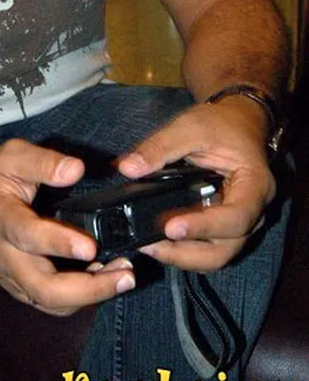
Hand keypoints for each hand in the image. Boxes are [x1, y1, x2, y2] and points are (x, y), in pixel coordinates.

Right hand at [0, 138, 135, 315]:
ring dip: (90, 296)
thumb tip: (77, 170)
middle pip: (43, 289)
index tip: (91, 245)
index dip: (59, 243)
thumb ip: (44, 162)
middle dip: (89, 290)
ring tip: (122, 276)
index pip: (27, 236)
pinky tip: (102, 278)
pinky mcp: (19, 287)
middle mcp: (5, 255)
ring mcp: (11, 276)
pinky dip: (79, 298)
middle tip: (125, 276)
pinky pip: (50, 303)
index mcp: (0, 218)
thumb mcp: (12, 156)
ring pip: (50, 303)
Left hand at [117, 97, 274, 270]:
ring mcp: (240, 224)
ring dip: (182, 256)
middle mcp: (253, 212)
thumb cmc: (222, 124)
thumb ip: (159, 147)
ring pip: (215, 256)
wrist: (238, 124)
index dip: (203, 227)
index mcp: (254, 185)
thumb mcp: (190, 126)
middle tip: (150, 246)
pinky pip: (206, 248)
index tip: (171, 228)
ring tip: (149, 246)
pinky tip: (158, 242)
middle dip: (186, 254)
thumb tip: (127, 168)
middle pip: (225, 249)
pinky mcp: (223, 228)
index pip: (236, 217)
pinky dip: (183, 251)